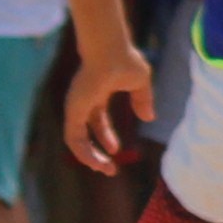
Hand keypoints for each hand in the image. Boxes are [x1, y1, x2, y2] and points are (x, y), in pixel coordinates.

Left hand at [62, 39, 154, 174]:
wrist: (110, 52)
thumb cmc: (124, 60)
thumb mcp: (140, 83)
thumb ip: (143, 100)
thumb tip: (150, 118)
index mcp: (97, 94)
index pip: (97, 121)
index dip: (106, 137)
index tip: (116, 150)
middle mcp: (83, 103)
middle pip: (85, 133)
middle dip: (96, 152)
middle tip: (109, 168)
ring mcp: (76, 107)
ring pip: (76, 141)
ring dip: (89, 158)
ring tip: (105, 169)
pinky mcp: (73, 112)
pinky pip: (74, 139)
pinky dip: (83, 153)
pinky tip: (97, 162)